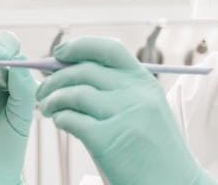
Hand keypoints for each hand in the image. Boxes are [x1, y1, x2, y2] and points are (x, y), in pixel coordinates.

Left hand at [36, 37, 215, 184]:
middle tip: (43, 90)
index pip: (109, 49)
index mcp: (145, 82)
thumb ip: (118, 91)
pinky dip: (60, 118)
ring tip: (48, 108)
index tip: (59, 53)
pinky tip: (60, 123)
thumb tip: (70, 73)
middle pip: (84, 70)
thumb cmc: (154, 150)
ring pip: (74, 93)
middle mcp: (136, 94)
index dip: (80, 46)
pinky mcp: (108, 140)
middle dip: (55, 77)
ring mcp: (124, 115)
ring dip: (53, 99)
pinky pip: (72, 120)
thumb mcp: (146, 111)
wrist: (174, 183)